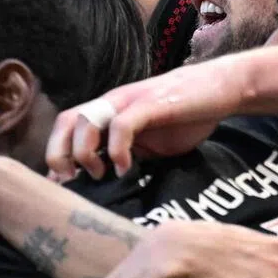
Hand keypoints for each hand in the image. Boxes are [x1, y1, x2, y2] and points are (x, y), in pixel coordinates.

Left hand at [46, 58, 246, 179]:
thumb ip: (125, 156)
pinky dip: (117, 149)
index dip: (57, 155)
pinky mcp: (151, 104)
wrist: (220, 89)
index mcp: (109, 113)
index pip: (67, 127)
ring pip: (88, 121)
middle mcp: (113, 104)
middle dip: (59, 154)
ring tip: (100, 174)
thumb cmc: (184, 118)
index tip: (61, 187)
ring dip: (85, 152)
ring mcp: (131, 101)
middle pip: (67, 121)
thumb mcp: (149, 143)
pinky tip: (125, 167)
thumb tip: (101, 188)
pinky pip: (122, 124)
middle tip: (71, 181)